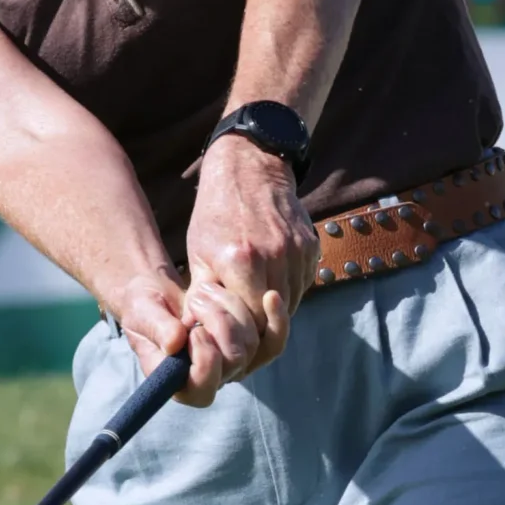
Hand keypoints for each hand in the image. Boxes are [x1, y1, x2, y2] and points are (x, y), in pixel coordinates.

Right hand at [108, 266, 266, 408]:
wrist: (160, 296)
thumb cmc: (144, 308)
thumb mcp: (142, 314)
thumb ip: (157, 328)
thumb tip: (175, 343)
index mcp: (178, 383)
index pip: (202, 391)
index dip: (205, 362)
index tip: (194, 329)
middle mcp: (210, 380)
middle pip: (234, 362)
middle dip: (219, 324)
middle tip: (196, 299)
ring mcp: (233, 365)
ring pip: (253, 345)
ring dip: (232, 310)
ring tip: (206, 289)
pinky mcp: (251, 347)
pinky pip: (273, 341)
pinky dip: (275, 318)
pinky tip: (271, 297)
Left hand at [181, 136, 318, 384]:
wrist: (249, 168)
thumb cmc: (216, 213)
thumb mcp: (198, 254)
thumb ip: (201, 297)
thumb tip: (194, 334)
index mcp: (241, 261)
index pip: (251, 323)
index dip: (243, 336)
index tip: (232, 337)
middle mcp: (274, 257)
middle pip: (274, 317)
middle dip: (259, 327)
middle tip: (244, 327)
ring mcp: (297, 251)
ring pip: (292, 303)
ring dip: (275, 310)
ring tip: (255, 300)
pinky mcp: (310, 246)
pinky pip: (303, 284)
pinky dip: (289, 289)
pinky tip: (271, 279)